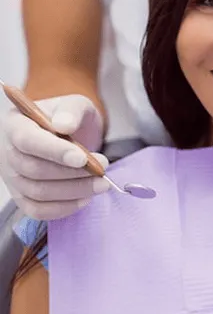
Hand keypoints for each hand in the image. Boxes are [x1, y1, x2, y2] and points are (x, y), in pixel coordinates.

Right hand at [1, 94, 109, 219]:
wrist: (70, 134)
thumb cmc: (69, 117)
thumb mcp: (76, 103)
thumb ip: (71, 110)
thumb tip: (64, 125)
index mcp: (15, 124)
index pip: (28, 140)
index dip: (54, 151)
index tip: (82, 158)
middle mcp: (8, 152)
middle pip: (33, 170)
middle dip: (72, 173)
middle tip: (103, 169)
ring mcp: (13, 177)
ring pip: (38, 192)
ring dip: (73, 191)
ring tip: (101, 184)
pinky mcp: (22, 196)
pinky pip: (38, 210)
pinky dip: (64, 208)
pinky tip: (86, 198)